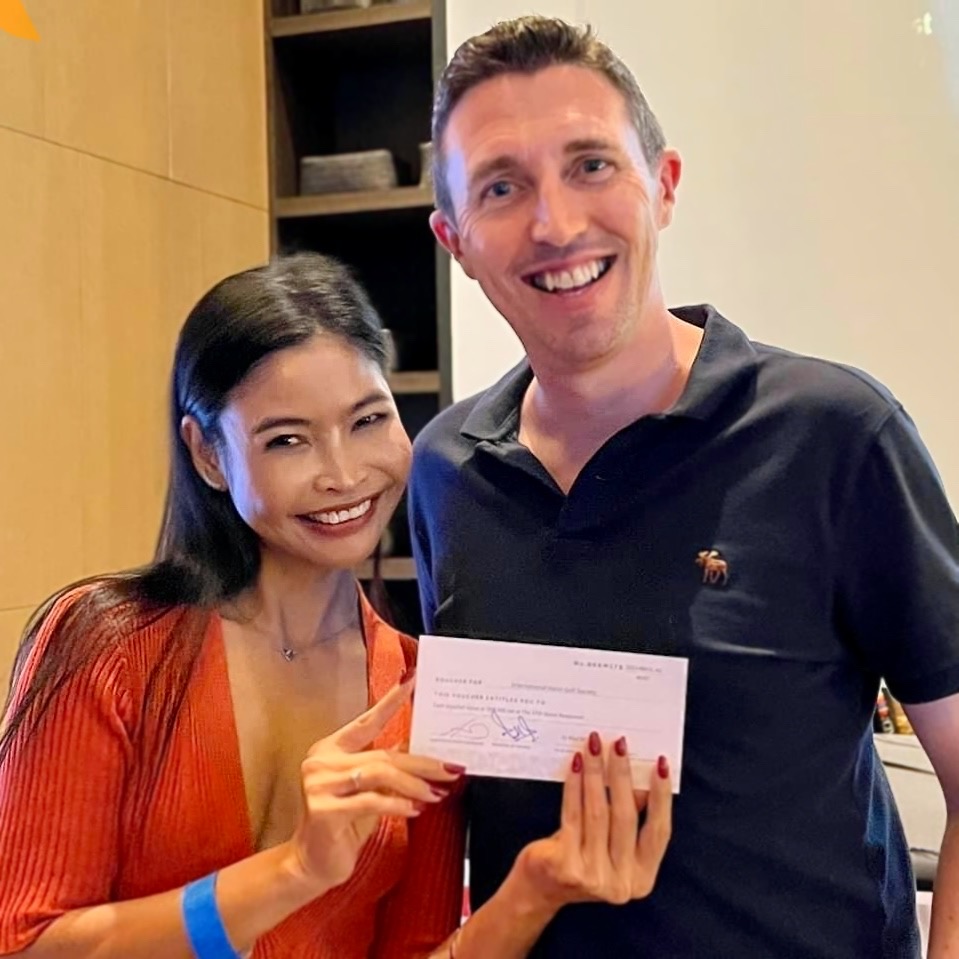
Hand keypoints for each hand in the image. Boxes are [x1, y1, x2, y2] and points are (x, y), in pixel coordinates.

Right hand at [284, 673, 463, 891]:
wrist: (313, 864)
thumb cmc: (343, 824)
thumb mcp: (369, 789)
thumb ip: (387, 766)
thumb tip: (421, 747)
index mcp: (331, 748)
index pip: (367, 721)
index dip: (391, 700)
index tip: (413, 679)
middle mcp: (321, 761)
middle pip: (383, 754)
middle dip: (423, 762)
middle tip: (451, 768)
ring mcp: (319, 784)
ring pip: (380, 773)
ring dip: (415, 784)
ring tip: (437, 793)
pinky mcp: (323, 810)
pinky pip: (371, 801)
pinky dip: (398, 805)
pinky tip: (415, 810)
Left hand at [514, 733, 671, 911]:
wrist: (540, 886)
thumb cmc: (581, 855)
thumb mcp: (612, 841)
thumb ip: (630, 814)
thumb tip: (642, 773)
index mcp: (641, 878)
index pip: (659, 832)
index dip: (661, 797)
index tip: (661, 764)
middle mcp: (620, 884)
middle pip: (625, 817)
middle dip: (622, 775)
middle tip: (619, 744)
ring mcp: (593, 877)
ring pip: (597, 813)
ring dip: (596, 774)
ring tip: (593, 747)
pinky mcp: (566, 866)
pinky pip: (572, 815)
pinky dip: (574, 786)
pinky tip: (574, 765)